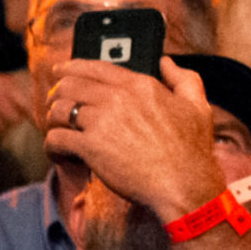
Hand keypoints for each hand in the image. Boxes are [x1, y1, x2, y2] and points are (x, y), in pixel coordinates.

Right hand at [0, 66, 33, 143]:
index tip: (38, 120)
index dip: (33, 114)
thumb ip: (19, 92)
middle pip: (15, 119)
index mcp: (3, 84)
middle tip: (11, 116)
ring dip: (1, 126)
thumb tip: (42, 106)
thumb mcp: (0, 79)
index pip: (26, 104)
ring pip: (1, 128)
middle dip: (15, 120)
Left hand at [44, 56, 226, 220]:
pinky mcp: (90, 147)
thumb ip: (183, 78)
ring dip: (53, 120)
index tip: (60, 72)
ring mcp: (102, 121)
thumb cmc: (192, 151)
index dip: (71, 67)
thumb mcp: (198, 107)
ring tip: (58, 131)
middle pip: (69, 85)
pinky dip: (52, 147)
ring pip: (58, 110)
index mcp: (141, 85)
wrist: (184, 186)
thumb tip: (166, 63)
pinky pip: (56, 139)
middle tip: (55, 105)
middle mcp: (118, 98)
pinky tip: (60, 154)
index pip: (95, 67)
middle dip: (57, 94)